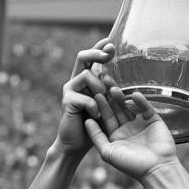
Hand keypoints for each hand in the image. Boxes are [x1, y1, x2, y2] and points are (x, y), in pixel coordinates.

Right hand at [56, 40, 114, 155]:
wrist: (76, 144)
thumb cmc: (94, 125)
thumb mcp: (106, 105)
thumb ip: (110, 91)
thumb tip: (121, 78)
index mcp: (85, 80)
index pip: (91, 59)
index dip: (99, 48)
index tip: (111, 43)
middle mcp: (75, 81)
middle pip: (83, 57)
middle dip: (97, 52)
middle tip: (109, 53)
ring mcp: (70, 90)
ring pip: (87, 76)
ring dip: (100, 87)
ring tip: (103, 103)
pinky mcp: (67, 101)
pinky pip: (85, 97)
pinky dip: (94, 107)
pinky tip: (97, 115)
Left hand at [83, 87, 177, 180]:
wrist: (157, 170)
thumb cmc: (131, 165)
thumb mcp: (108, 152)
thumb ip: (96, 136)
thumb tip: (86, 121)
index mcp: (116, 135)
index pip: (106, 117)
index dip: (100, 106)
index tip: (94, 94)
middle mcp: (128, 128)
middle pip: (117, 109)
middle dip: (109, 98)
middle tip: (102, 84)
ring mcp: (141, 123)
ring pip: (129, 106)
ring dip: (122, 97)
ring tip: (113, 88)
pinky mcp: (153, 120)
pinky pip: (146, 107)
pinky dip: (140, 101)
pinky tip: (133, 94)